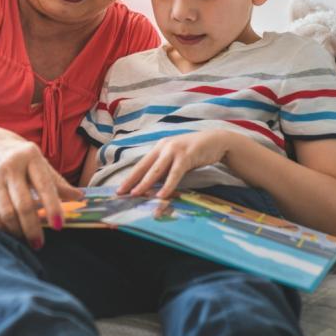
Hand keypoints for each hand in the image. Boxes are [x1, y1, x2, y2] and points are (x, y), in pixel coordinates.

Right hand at [0, 125, 82, 248]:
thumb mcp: (36, 160)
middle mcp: (10, 166)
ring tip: (25, 239)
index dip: (53, 207)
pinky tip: (8, 232)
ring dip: (17, 231)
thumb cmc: (14, 154)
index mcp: (30, 156)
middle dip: (33, 228)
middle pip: (24, 204)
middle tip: (39, 244)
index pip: (44, 185)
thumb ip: (56, 180)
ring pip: (6, 212)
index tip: (59, 226)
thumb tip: (79, 197)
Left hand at [117, 129, 234, 197]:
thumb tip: (152, 186)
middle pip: (144, 167)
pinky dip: (168, 184)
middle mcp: (163, 147)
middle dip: (131, 181)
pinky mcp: (186, 155)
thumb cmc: (194, 152)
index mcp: (159, 148)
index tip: (119, 189)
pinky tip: (162, 194)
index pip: (141, 165)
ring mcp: (174, 150)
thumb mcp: (176, 159)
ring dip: (145, 183)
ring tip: (136, 194)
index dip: (130, 177)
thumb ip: (165, 169)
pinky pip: (175, 173)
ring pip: (156, 170)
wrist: (216, 140)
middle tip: (120, 193)